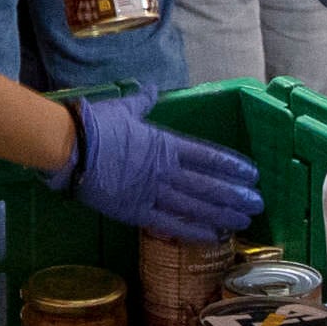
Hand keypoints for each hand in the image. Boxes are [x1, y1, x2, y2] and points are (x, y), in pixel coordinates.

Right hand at [44, 90, 261, 243]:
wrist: (69, 149)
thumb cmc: (96, 125)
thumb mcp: (125, 108)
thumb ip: (144, 102)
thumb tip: (153, 89)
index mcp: (164, 144)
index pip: (207, 156)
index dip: (232, 165)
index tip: (252, 173)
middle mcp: (164, 170)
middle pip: (208, 185)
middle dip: (235, 195)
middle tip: (257, 203)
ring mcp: (152, 193)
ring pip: (195, 207)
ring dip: (222, 214)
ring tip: (243, 221)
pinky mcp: (135, 211)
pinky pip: (170, 223)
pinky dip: (193, 231)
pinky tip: (212, 235)